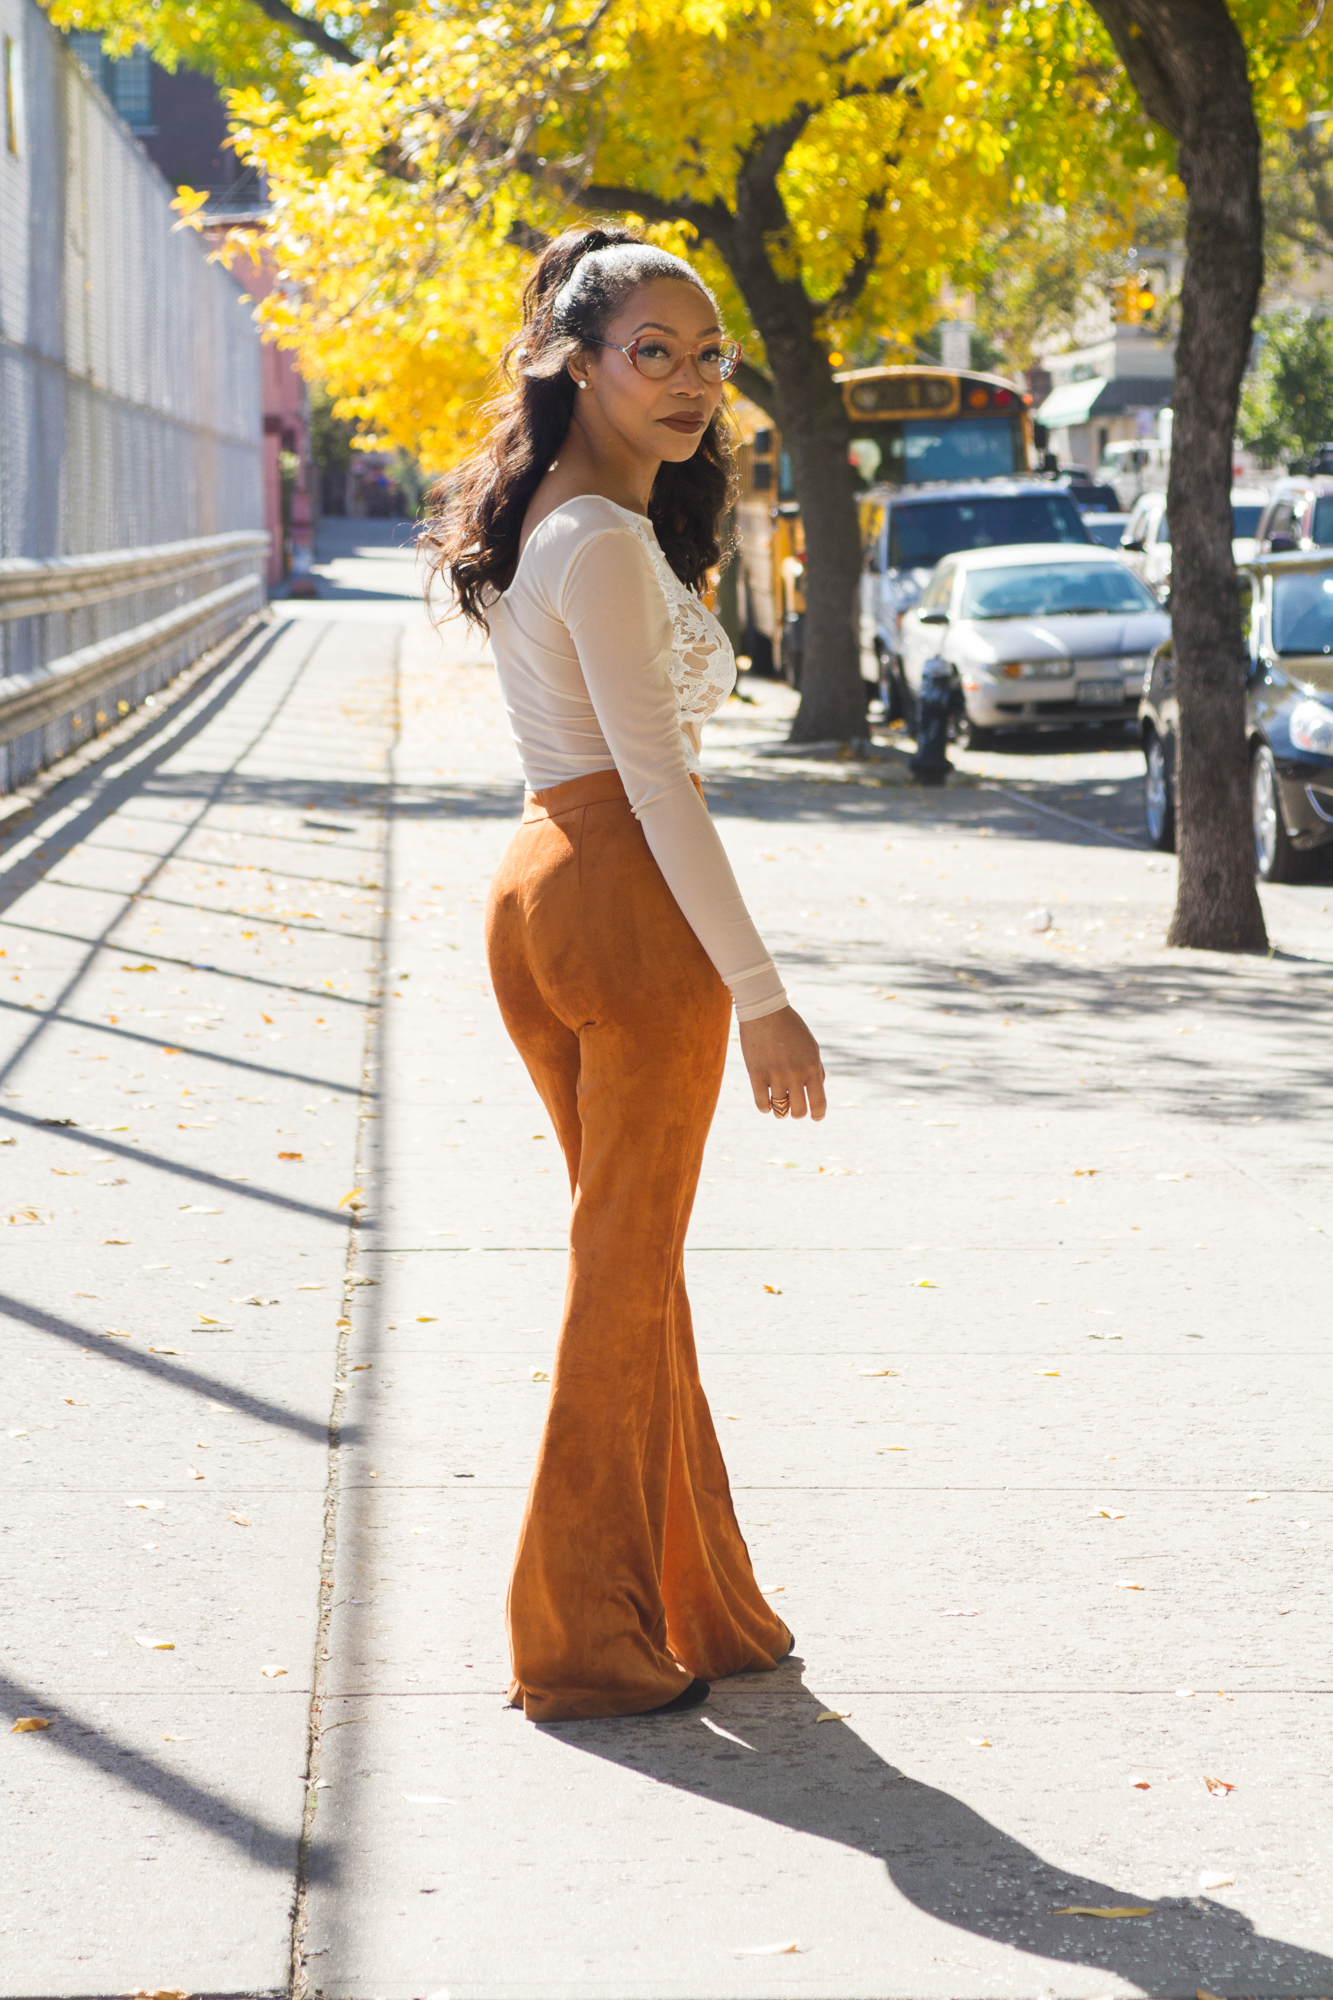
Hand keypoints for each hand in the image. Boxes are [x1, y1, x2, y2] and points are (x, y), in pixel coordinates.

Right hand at [738, 1006, 825, 1120]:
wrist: (765, 1011)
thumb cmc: (791, 1028)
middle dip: (797, 1113)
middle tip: (793, 1108)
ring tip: (778, 1106)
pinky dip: (766, 1108)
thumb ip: (816, 1070)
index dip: (818, 1115)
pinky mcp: (756, 1074)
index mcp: (812, 1067)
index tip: (815, 1117)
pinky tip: (767, 1102)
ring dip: (780, 1112)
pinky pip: (762, 1104)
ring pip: (779, 1111)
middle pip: (798, 1112)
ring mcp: (775, 1075)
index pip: (819, 1104)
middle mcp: (795, 1075)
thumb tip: (815, 1094)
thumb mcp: (811, 1047)